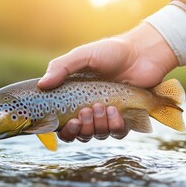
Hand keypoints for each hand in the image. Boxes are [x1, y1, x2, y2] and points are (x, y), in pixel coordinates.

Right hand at [38, 23, 178, 141]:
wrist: (143, 52)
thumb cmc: (111, 52)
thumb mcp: (82, 56)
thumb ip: (61, 68)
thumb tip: (42, 85)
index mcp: (74, 97)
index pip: (62, 123)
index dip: (63, 130)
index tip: (67, 123)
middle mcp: (88, 109)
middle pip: (79, 134)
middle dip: (81, 129)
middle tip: (86, 111)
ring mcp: (107, 115)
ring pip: (97, 135)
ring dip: (97, 125)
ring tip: (102, 106)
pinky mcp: (126, 118)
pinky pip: (117, 133)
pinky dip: (115, 126)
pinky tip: (116, 111)